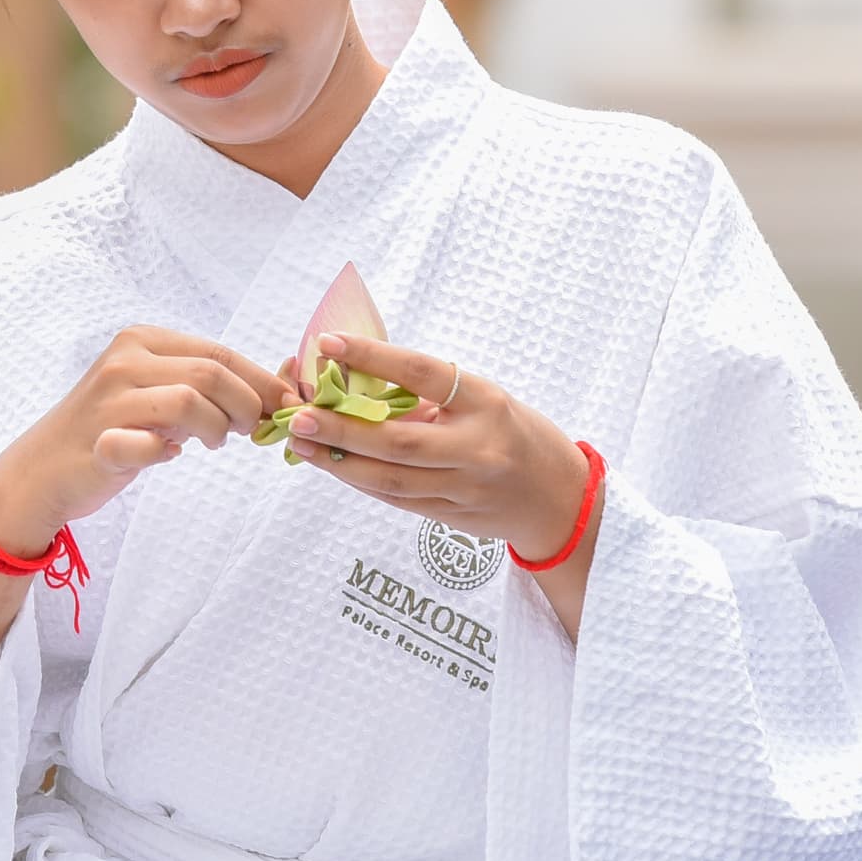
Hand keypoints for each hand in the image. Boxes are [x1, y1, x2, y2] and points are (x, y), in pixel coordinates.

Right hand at [0, 326, 293, 555]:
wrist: (41, 471)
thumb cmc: (109, 430)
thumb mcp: (155, 394)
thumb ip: (203, 387)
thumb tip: (277, 387)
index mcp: (140, 340)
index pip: (218, 352)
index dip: (261, 380)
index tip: (286, 405)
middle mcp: (124, 361)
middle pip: (210, 372)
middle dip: (247, 404)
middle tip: (252, 429)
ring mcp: (109, 401)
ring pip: (190, 400)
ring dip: (217, 427)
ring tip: (215, 442)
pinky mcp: (100, 442)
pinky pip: (152, 446)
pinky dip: (167, 453)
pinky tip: (166, 455)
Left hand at [288, 331, 594, 564]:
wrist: (561, 499)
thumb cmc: (517, 435)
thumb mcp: (486, 401)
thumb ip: (432, 396)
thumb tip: (360, 381)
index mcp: (486, 403)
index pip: (423, 374)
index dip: (374, 357)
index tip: (330, 344)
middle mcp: (477, 448)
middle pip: (397, 440)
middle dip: (342, 428)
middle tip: (300, 415)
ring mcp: (464, 488)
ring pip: (390, 478)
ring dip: (340, 462)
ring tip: (302, 445)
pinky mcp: (452, 516)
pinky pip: (396, 499)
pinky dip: (361, 482)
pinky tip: (334, 467)